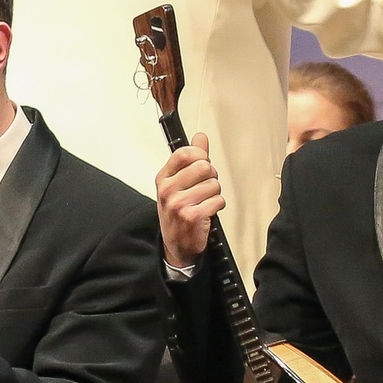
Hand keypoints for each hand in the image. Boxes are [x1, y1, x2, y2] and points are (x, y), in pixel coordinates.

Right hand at [155, 134, 223, 270]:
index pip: (185, 153)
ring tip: (204, 202)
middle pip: (204, 167)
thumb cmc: (177, 213)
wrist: (176, 246)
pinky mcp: (192, 216)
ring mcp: (179, 204)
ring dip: (215, 194)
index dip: (200, 156)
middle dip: (211, 176)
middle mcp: (168, 190)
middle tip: (204, 188)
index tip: (201, 165)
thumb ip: (191, 159)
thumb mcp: (178, 184)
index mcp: (163, 178)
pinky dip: (217, 206)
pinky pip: (218, 200)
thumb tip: (200, 137)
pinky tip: (208, 212)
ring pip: (214, 184)